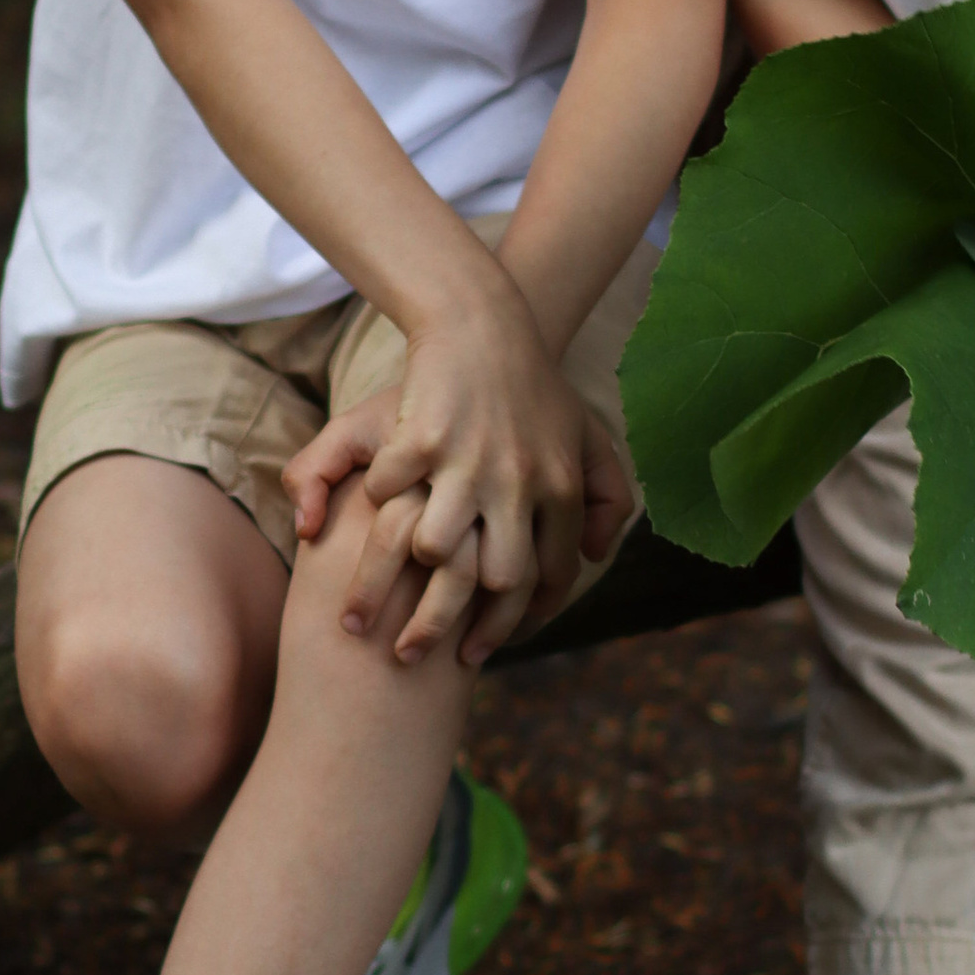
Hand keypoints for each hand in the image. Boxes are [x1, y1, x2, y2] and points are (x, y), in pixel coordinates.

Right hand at [280, 287, 601, 665]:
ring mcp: (469, 460)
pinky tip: (369, 501)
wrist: (485, 324)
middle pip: (498, 580)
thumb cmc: (532, 385)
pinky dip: (375, 496)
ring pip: (438, 548)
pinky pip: (388, 491)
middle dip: (459, 623)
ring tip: (388, 584)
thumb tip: (591, 556)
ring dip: (412, 563)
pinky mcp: (423, 438)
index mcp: (561, 486)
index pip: (551, 576)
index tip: (486, 644)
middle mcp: (520, 480)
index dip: (520, 619)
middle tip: (422, 651)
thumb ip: (604, 496)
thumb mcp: (585, 434)